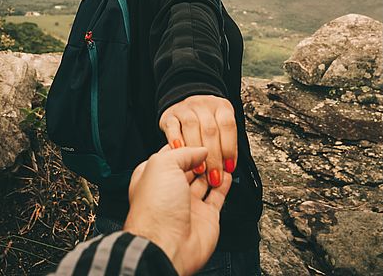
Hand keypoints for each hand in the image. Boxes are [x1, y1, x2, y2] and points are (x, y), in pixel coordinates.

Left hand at [123, 145, 231, 275]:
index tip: (199, 136)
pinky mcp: (205, 217)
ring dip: (214, 168)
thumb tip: (199, 149)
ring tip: (222, 157)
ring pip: (205, 180)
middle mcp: (170, 190)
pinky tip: (228, 174)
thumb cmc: (155, 209)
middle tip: (213, 146)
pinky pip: (217, 196)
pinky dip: (224, 184)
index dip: (186, 145)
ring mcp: (188, 204)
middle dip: (201, 157)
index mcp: (154, 176)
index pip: (172, 155)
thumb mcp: (163, 165)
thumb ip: (183, 152)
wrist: (165, 246)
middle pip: (190, 167)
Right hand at [159, 95, 237, 186]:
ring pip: (191, 126)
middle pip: (210, 129)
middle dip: (213, 156)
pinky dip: (176, 140)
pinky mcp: (169, 116)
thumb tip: (228, 169)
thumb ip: (225, 145)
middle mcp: (204, 105)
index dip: (229, 147)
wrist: (186, 107)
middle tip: (214, 176)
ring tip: (199, 170)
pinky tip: (180, 154)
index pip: (227, 124)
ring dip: (196, 149)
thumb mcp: (221, 128)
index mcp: (221, 107)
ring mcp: (185, 108)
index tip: (229, 167)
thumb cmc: (206, 124)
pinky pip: (172, 127)